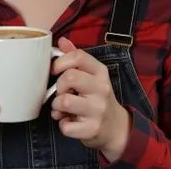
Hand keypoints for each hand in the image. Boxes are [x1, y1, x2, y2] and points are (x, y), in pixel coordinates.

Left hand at [51, 38, 130, 161]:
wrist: (116, 127)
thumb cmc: (97, 96)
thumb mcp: (91, 75)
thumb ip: (75, 57)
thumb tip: (62, 40)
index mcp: (100, 72)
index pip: (78, 56)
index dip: (60, 61)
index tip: (54, 69)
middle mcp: (102, 88)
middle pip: (69, 77)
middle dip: (59, 85)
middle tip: (62, 92)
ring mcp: (98, 110)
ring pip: (64, 101)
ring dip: (56, 105)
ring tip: (62, 107)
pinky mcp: (92, 129)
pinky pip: (65, 125)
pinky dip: (61, 124)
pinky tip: (68, 121)